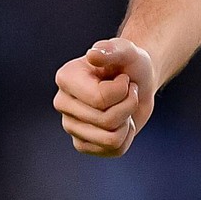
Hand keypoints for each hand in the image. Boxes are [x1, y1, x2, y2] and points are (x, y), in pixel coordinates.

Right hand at [54, 38, 154, 157]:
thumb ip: (112, 50)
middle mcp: (62, 103)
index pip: (100, 99)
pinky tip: (121, 120)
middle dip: (129, 104)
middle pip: (106, 120)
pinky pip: (114, 150)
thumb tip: (93, 54)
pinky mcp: (83, 144)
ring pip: (111, 138)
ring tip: (124, 105)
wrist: (138, 81)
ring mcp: (70, 126)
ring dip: (128, 120)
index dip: (123, 90)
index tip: (124, 78)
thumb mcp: (128, 50)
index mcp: (66, 78)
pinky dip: (127, 135)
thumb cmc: (130, 63)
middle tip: (128, 91)